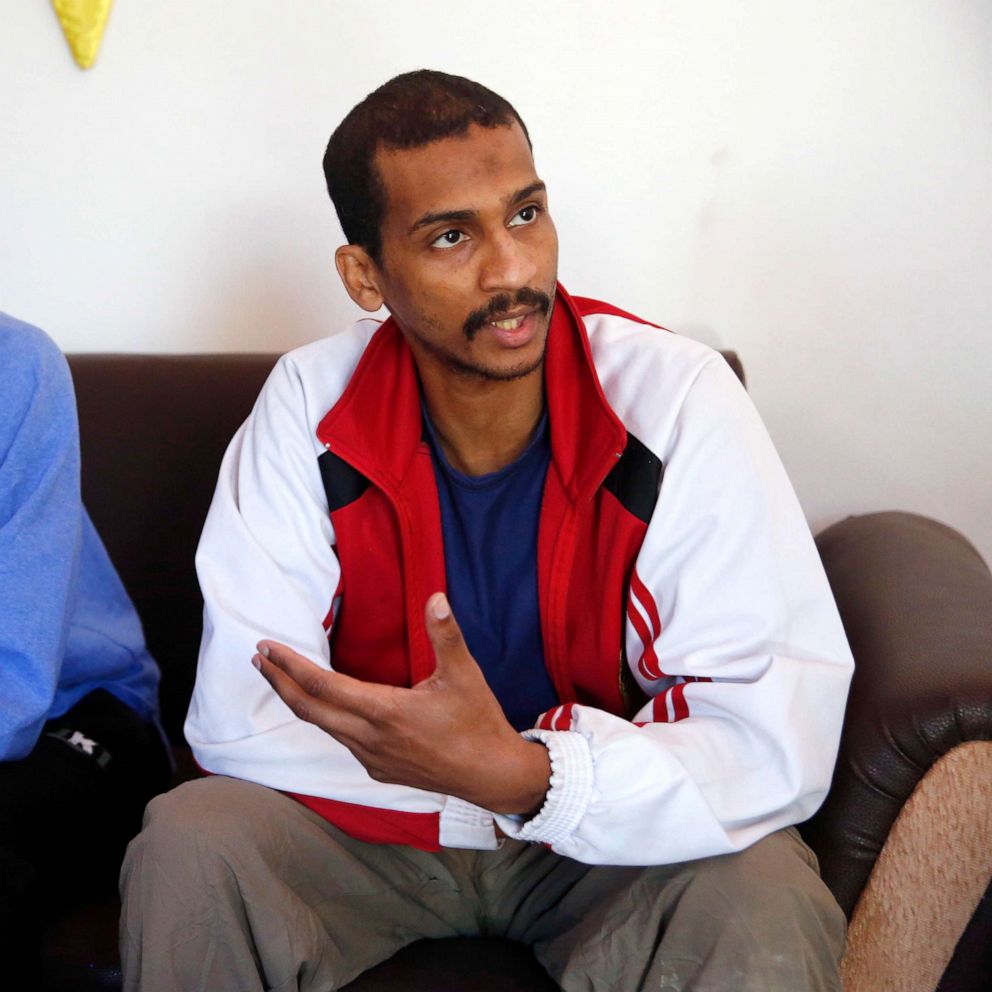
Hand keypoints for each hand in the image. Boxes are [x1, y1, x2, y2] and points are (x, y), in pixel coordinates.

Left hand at [252, 592, 550, 814]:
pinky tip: (330, 709)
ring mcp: (372, 757)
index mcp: (384, 710)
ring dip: (299, 701)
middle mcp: (369, 737)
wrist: (490, 775)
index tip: (266, 647)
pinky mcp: (380, 769)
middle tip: (259, 658)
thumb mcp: (464, 674)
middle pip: (308, 709)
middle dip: (279, 682)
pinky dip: (325, 720)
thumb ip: (445, 635)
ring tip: (284, 680)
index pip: (322, 685)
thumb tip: (436, 597)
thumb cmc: (478, 722)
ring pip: (323, 727)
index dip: (290, 665)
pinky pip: (343, 741)